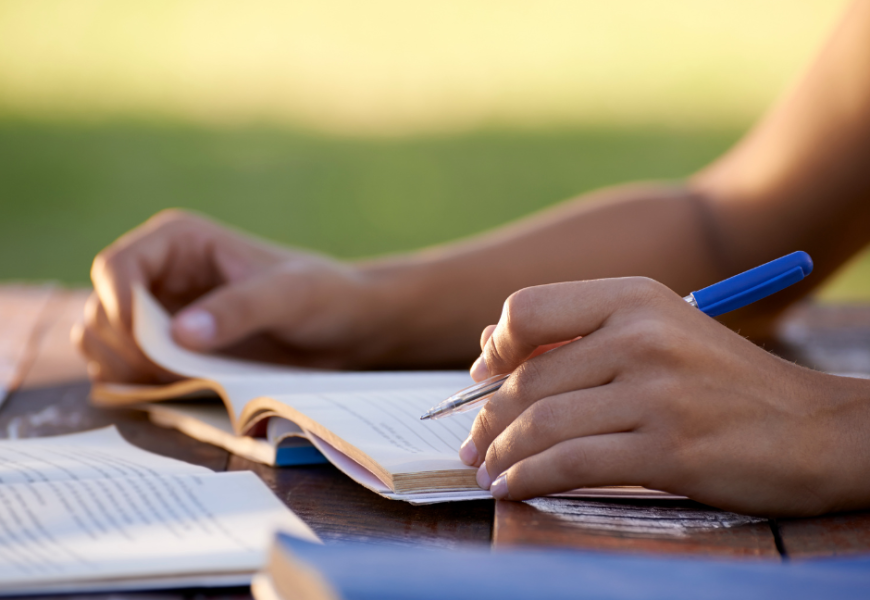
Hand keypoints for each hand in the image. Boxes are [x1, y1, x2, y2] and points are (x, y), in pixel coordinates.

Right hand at [72, 210, 390, 382]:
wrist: (343, 328)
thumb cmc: (322, 296)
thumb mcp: (289, 296)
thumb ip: (239, 310)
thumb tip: (180, 334)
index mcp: (178, 242)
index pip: (116, 268)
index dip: (119, 308)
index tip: (150, 346)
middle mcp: (159, 274)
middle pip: (102, 312)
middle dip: (124, 349)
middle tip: (171, 376)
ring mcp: (159, 313)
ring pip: (104, 344)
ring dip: (125, 371)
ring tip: (176, 384)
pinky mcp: (168, 349)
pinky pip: (126, 370)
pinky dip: (137, 386)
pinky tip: (175, 392)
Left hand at [458, 278, 869, 516]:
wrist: (817, 429)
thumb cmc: (725, 383)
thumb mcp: (660, 332)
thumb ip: (579, 335)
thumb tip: (488, 348)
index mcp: (635, 298)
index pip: (527, 310)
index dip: (495, 348)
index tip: (482, 379)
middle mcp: (642, 336)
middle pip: (528, 378)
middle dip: (488, 418)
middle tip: (473, 443)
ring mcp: (656, 393)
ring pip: (542, 423)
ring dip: (501, 453)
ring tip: (486, 470)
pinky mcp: (669, 449)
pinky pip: (571, 465)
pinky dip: (529, 479)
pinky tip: (512, 488)